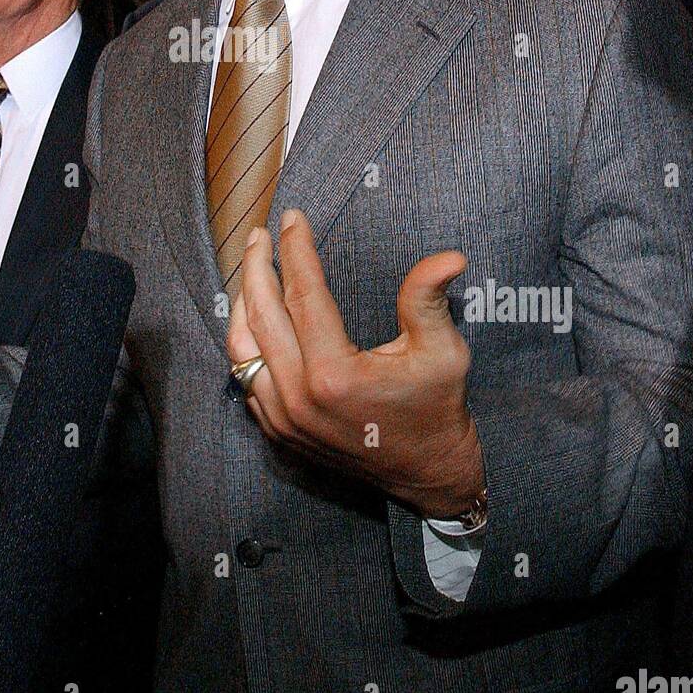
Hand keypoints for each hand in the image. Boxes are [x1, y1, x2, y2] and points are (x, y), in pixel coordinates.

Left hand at [227, 209, 484, 517]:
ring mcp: (282, 418)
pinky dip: (246, 341)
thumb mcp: (443, 352)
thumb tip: (449, 257)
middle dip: (258, 267)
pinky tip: (252, 315)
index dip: (296, 250)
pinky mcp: (277, 431)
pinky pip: (246, 377)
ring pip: (243, 347)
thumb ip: (430, 300)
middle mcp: (298, 398)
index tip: (293, 217)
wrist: (427, 475)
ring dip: (243, 302)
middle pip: (262, 315)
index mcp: (334, 374)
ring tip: (251, 268)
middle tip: (260, 233)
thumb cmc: (437, 408)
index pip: (303, 294)